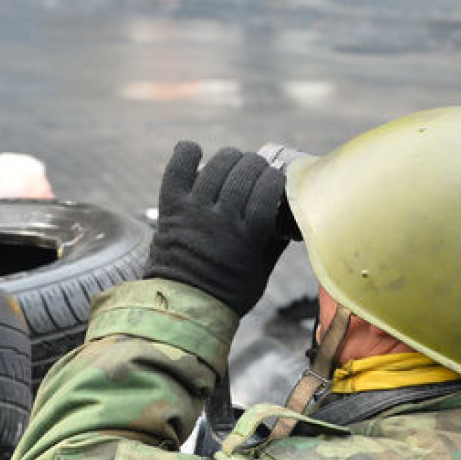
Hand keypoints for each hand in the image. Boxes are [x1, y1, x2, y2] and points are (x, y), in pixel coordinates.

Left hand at [144, 141, 288, 316]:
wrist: (182, 307)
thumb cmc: (227, 295)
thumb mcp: (261, 274)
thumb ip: (275, 245)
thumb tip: (290, 220)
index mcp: (247, 238)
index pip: (267, 190)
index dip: (276, 178)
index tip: (278, 180)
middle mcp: (220, 220)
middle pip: (243, 173)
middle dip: (256, 165)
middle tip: (258, 171)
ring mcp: (193, 212)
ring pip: (216, 166)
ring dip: (230, 158)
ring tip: (235, 163)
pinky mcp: (170, 208)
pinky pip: (177, 168)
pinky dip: (186, 153)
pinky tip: (196, 152)